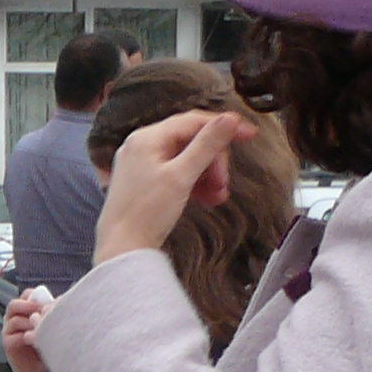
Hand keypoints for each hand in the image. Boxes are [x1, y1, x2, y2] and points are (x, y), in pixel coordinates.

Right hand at [3, 285, 52, 371]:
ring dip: (30, 323)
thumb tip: (62, 299)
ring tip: (43, 328)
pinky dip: (28, 336)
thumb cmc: (45, 344)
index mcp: (22, 310)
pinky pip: (16, 336)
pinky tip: (38, 339)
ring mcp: (7, 331)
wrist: (37, 369)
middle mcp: (11, 318)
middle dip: (30, 306)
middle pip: (14, 305)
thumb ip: (51, 313)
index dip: (35, 296)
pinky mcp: (7, 344)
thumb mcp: (49, 325)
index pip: (25, 295)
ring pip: (15, 320)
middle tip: (44, 312)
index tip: (47, 302)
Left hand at [95, 109, 253, 265]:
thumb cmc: (145, 215)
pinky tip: (207, 199)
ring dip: (207, 175)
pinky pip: (176, 175)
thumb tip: (230, 119)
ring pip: (186, 160)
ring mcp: (141, 165)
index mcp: (147, 138)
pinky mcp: (144, 183)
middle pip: (191, 141)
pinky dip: (194, 184)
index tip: (249, 135)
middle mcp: (141, 146)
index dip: (224, 127)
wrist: (122, 251)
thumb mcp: (181, 176)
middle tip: (223, 183)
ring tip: (217, 196)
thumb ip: (207, 145)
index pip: (194, 122)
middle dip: (213, 161)